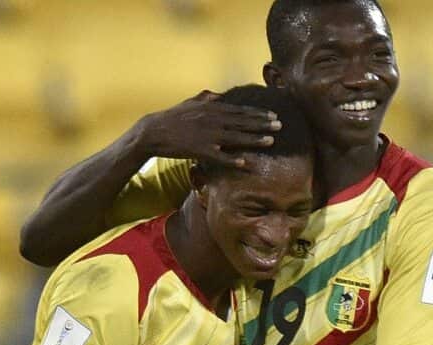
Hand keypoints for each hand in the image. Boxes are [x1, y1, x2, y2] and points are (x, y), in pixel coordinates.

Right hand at [134, 89, 280, 168]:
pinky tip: (245, 162)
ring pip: (235, 137)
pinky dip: (232, 159)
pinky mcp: (200, 150)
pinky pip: (220, 156)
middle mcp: (212, 119)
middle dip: (262, 123)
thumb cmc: (172, 117)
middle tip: (280, 125)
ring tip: (271, 141)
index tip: (273, 114)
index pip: (239, 110)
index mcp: (211, 108)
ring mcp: (207, 135)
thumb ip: (204, 97)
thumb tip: (216, 94)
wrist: (153, 132)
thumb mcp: (189, 103)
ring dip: (254, 139)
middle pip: (242, 122)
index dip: (257, 113)